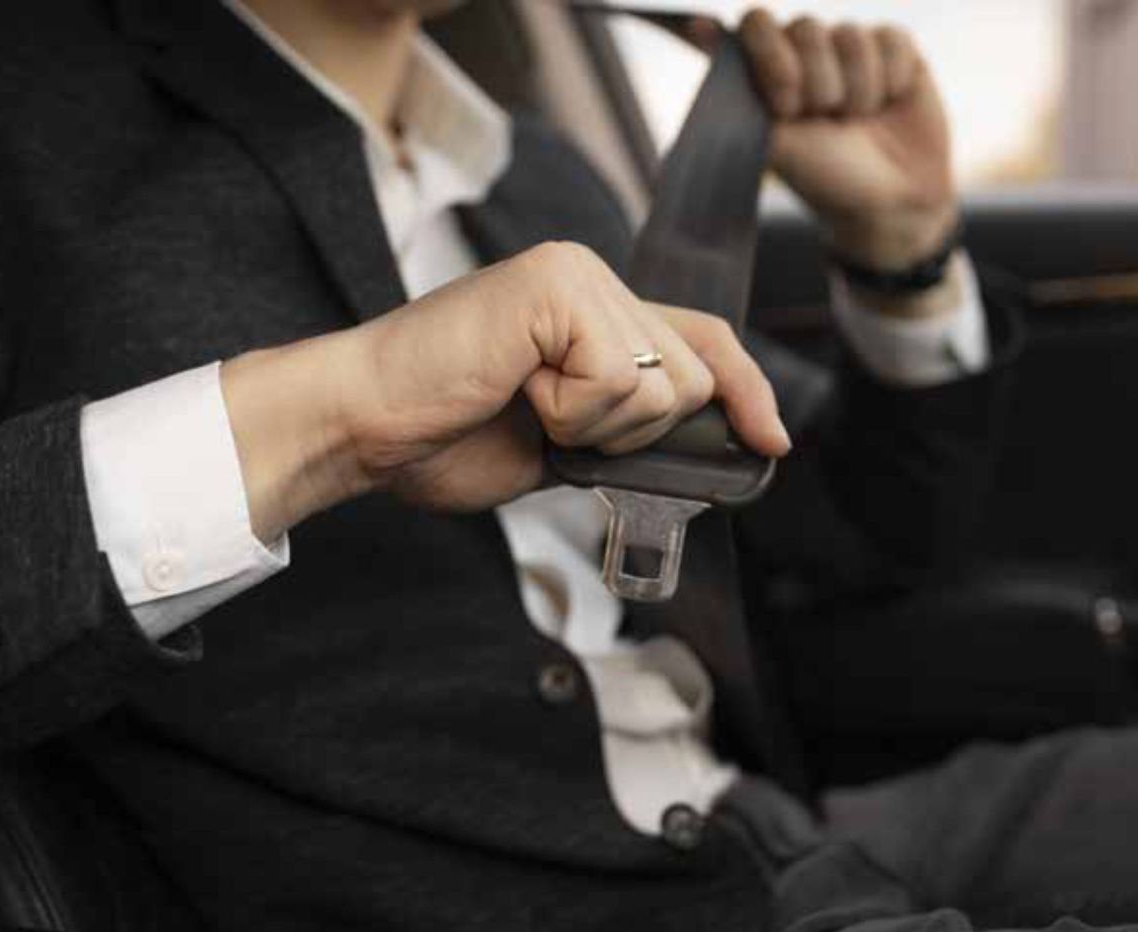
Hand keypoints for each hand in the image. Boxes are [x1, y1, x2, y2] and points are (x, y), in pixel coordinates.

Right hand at [221, 243, 790, 541]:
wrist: (366, 424)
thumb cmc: (442, 435)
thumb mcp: (560, 442)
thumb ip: (622, 429)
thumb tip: (698, 451)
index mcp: (593, 308)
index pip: (703, 339)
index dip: (746, 391)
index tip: (771, 439)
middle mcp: (592, 276)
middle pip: (694, 375)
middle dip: (635, 432)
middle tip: (551, 424)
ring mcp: (576, 274)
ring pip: (663, 385)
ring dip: (596, 426)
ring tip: (525, 403)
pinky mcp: (556, 287)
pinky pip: (618, 379)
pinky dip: (570, 413)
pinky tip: (515, 390)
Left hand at [737, 9, 956, 270]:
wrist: (890, 203)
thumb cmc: (825, 178)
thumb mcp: (775, 142)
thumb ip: (739, 89)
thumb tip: (696, 25)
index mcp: (769, 72)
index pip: (757, 24)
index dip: (771, 56)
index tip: (786, 105)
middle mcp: (807, 54)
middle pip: (805, 27)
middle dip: (817, 84)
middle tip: (824, 122)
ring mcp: (850, 50)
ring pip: (850, 35)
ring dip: (856, 89)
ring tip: (857, 120)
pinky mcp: (895, 50)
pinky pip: (890, 39)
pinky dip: (889, 79)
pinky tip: (888, 104)